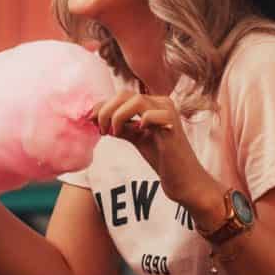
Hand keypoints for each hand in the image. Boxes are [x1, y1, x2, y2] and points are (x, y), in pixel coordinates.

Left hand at [92, 91, 221, 216]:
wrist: (183, 179)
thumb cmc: (162, 158)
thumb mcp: (135, 137)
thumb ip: (119, 125)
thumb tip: (95, 117)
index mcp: (153, 103)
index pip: (121, 96)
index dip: (102, 106)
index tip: (91, 120)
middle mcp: (162, 103)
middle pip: (125, 94)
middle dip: (106, 111)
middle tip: (101, 130)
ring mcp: (169, 112)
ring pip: (136, 101)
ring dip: (117, 116)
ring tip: (114, 133)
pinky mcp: (173, 126)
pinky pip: (150, 115)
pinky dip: (139, 123)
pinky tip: (138, 134)